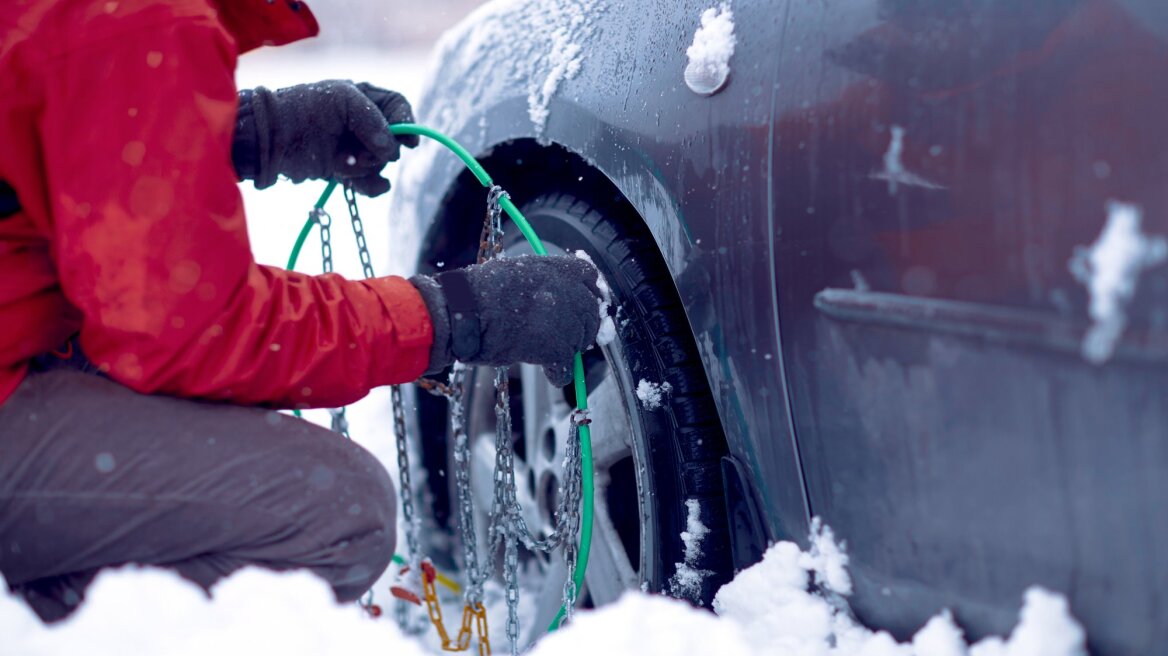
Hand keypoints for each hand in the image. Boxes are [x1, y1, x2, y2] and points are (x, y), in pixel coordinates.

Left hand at [233, 80, 416, 196]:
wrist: (270, 138)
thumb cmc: (303, 109)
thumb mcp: (343, 100)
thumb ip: (374, 121)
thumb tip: (393, 152)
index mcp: (364, 97)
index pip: (398, 107)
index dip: (407, 123)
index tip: (409, 142)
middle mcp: (362, 122)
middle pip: (394, 139)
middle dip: (380, 150)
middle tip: (359, 152)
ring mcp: (355, 147)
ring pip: (382, 164)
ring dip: (367, 168)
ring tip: (341, 164)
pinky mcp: (345, 170)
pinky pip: (372, 182)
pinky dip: (371, 186)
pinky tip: (360, 184)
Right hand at [411, 256, 603, 385]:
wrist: (465, 312)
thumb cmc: (480, 292)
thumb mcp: (519, 271)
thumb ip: (545, 281)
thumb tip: (558, 296)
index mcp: (557, 268)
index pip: (591, 279)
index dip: (590, 295)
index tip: (586, 307)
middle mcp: (569, 291)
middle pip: (592, 313)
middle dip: (581, 328)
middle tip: (564, 338)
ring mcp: (566, 320)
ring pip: (581, 342)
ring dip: (568, 350)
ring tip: (545, 352)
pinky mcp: (557, 348)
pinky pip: (567, 368)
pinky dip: (558, 374)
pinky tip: (548, 371)